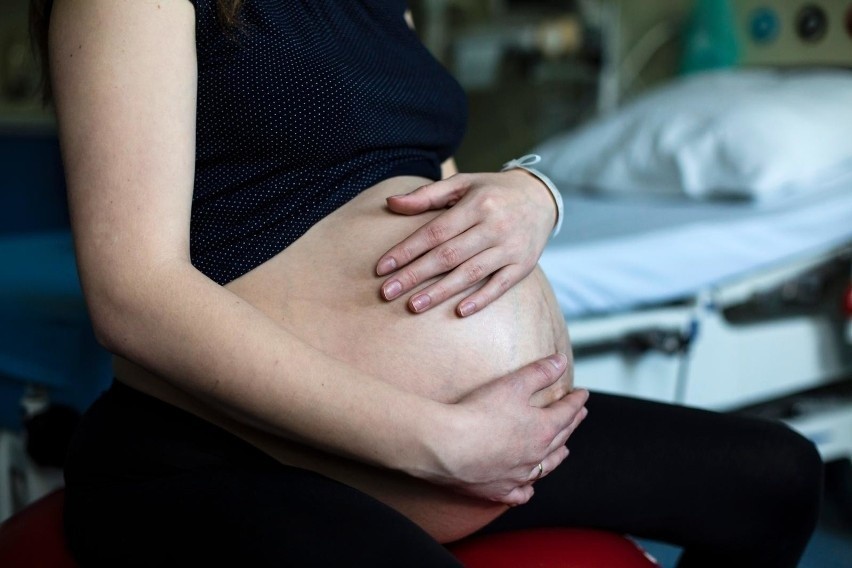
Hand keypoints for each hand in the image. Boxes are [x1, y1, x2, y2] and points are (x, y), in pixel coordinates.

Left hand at [376, 170, 557, 316]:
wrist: (541, 198)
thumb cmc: (492, 192)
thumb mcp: (462, 184)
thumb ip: (427, 195)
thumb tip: (391, 203)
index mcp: (477, 205)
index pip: (434, 232)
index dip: (406, 250)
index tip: (382, 268)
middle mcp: (494, 226)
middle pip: (447, 255)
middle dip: (414, 275)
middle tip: (387, 292)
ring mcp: (510, 248)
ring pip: (470, 273)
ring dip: (440, 292)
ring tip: (413, 306)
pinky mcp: (523, 265)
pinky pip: (500, 285)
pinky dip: (481, 299)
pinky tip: (459, 311)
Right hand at [427, 353, 588, 505]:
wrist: (448, 447)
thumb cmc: (479, 414)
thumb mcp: (513, 384)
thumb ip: (539, 372)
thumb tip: (561, 362)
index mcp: (542, 430)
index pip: (566, 412)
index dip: (576, 401)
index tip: (582, 394)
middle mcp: (536, 456)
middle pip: (561, 438)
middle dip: (572, 424)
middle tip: (579, 415)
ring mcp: (518, 476)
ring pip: (546, 467)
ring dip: (557, 456)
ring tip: (564, 450)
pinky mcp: (499, 490)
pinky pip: (520, 493)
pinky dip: (528, 490)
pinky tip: (529, 488)